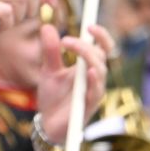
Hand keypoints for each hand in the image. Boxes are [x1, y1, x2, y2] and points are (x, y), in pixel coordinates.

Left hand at [33, 23, 109, 150]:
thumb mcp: (48, 71)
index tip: (89, 25)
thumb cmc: (52, 98)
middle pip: (102, 56)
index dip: (100, 35)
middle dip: (87, 44)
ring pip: (100, 71)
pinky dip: (93, 80)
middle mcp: (95, 78)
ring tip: (73, 48)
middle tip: (66, 40)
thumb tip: (47, 26)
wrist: (47, 125)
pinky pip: (96, 91)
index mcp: (88, 67)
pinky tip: (88, 71)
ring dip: (88, 57)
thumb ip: (50, 51)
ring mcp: (94, 92)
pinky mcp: (89, 106)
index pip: (102, 47)